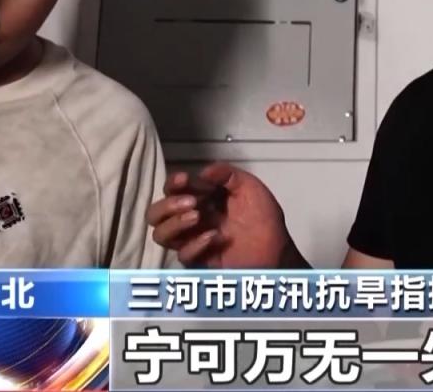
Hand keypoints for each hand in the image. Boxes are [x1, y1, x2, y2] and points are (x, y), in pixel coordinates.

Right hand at [145, 162, 296, 267]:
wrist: (277, 249)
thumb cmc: (264, 220)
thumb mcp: (250, 187)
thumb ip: (227, 174)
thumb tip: (204, 171)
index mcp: (201, 200)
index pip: (173, 190)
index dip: (173, 183)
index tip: (183, 179)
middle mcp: (192, 220)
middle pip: (156, 214)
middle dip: (167, 205)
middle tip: (191, 202)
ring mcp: (193, 241)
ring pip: (160, 234)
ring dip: (174, 223)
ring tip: (197, 217)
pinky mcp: (199, 261)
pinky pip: (183, 254)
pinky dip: (195, 244)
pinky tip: (213, 236)